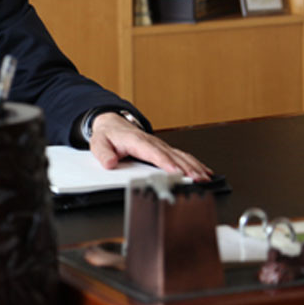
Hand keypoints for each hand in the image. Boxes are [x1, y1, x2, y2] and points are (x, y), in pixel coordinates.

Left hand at [89, 112, 211, 181]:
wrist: (112, 124)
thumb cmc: (108, 135)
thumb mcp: (98, 143)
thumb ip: (103, 153)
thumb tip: (109, 163)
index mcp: (137, 141)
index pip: (154, 154)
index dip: (166, 163)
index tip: (177, 173)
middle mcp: (151, 142)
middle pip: (172, 156)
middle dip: (187, 168)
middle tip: (199, 180)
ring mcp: (160, 145)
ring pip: (180, 156)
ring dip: (194, 166)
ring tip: (205, 178)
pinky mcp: (164, 149)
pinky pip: (181, 155)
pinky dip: (194, 163)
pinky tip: (204, 170)